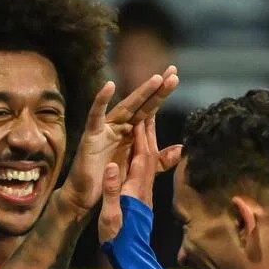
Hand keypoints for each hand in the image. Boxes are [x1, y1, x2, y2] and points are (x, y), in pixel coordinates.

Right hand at [57, 65, 178, 217]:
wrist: (86, 197)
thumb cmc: (109, 182)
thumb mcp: (139, 170)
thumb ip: (159, 160)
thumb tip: (181, 149)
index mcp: (132, 134)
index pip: (151, 111)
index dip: (162, 95)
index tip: (175, 78)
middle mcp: (120, 127)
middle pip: (142, 106)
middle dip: (158, 90)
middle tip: (173, 72)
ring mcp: (106, 129)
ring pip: (125, 108)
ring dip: (141, 93)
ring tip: (156, 79)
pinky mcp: (91, 136)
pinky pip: (96, 116)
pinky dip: (101, 102)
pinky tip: (109, 87)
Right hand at [98, 117, 183, 243]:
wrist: (129, 257)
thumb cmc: (116, 238)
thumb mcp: (110, 215)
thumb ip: (112, 190)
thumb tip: (112, 166)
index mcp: (136, 189)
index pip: (142, 155)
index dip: (141, 134)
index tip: (140, 113)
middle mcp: (144, 188)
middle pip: (151, 154)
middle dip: (150, 131)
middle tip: (151, 109)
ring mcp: (145, 193)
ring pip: (151, 161)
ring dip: (149, 141)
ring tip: (148, 125)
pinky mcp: (143, 199)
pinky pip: (148, 171)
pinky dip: (146, 156)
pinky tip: (142, 155)